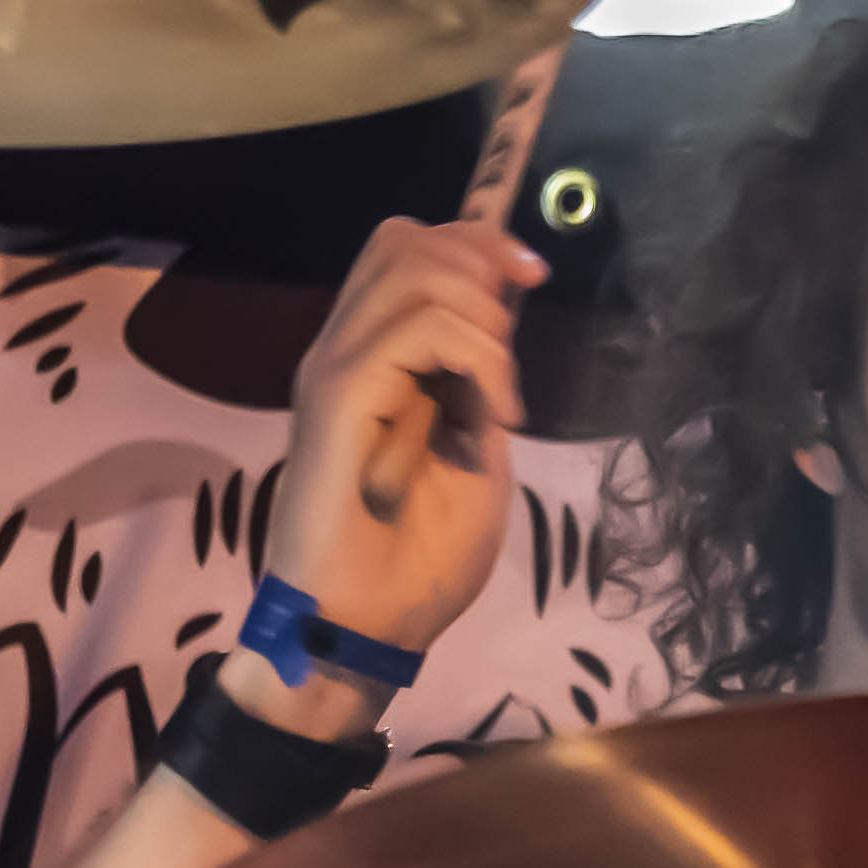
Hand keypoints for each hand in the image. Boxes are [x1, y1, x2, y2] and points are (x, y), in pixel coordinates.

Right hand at [254, 211, 546, 712]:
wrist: (364, 627)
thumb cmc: (418, 561)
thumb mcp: (474, 451)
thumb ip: (478, 384)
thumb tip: (498, 326)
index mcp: (370, 358)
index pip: (407, 248)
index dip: (476, 243)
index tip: (531, 276)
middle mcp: (343, 349)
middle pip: (405, 240)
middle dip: (481, 263)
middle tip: (510, 348)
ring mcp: (336, 369)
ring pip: (415, 270)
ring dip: (485, 325)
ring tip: (499, 403)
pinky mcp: (340, 397)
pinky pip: (418, 332)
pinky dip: (477, 362)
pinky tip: (492, 421)